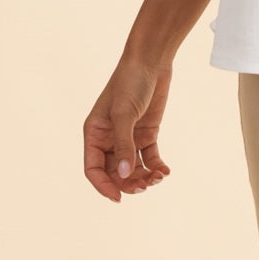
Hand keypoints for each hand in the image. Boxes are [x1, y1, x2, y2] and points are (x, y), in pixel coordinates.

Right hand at [83, 58, 173, 202]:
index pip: (93, 169)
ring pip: (133, 168)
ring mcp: (128, 137)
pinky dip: (156, 167)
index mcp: (94, 134)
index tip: (118, 198)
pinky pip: (149, 158)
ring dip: (144, 177)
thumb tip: (124, 175)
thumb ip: (123, 145)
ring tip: (158, 178)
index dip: (103, 186)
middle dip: (128, 183)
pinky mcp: (146, 134)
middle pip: (115, 172)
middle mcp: (109, 138)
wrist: (151, 62)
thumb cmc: (130, 83)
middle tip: (145, 186)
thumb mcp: (124, 114)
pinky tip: (165, 171)